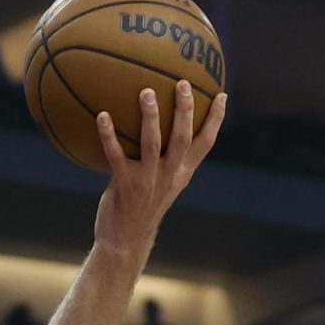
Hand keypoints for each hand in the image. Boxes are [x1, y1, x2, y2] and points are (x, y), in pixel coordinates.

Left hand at [94, 80, 226, 255]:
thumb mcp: (162, 186)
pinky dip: (108, 134)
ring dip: (150, 116)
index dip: (216, 119)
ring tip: (146, 92)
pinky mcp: (124, 184)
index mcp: (181, 173)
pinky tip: (102, 115)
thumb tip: (161, 134)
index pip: (206, 143)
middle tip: (182, 83)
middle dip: (185, 110)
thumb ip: (167, 163)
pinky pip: (115, 154)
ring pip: (152, 143)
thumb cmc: (141, 208)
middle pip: (183, 137)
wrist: (125, 240)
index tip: (222, 95)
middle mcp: (168, 175)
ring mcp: (147, 180)